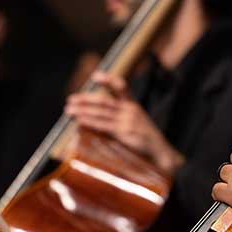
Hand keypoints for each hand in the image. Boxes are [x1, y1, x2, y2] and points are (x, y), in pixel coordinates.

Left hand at [64, 71, 183, 174]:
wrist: (162, 154)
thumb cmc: (146, 143)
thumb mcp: (137, 126)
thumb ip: (120, 121)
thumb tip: (97, 122)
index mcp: (133, 106)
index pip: (121, 87)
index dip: (108, 80)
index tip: (95, 76)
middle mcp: (130, 110)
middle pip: (104, 101)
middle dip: (85, 99)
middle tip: (70, 100)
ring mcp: (128, 120)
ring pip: (101, 112)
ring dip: (82, 111)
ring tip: (68, 110)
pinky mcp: (126, 132)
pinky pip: (104, 125)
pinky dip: (90, 121)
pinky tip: (80, 120)